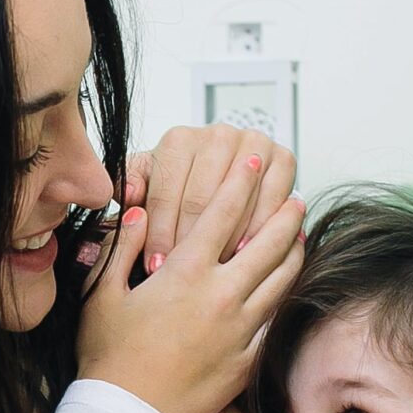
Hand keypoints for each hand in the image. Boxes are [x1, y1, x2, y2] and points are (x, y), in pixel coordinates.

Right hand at [78, 155, 303, 412]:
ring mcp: (239, 330)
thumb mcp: (103, 294)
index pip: (223, 214)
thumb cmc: (108, 357)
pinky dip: (285, 298)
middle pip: (268, 243)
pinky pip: (275, 321)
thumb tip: (139, 212)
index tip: (256, 164)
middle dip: (284, 214)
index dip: (242, 183)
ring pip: (281, 280)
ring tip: (299, 235)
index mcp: (184, 274)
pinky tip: (288, 287)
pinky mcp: (247, 361)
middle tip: (294, 196)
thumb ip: (122, 247)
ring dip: (294, 252)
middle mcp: (220, 296)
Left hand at [123, 124, 297, 271]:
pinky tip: (245, 253)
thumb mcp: (149, 186)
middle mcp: (217, 135)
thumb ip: (131, 189)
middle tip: (183, 277)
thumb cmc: (179, 190)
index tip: (154, 266)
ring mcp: (253, 144)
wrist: (224, 178)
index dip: (159, 234)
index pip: (166, 193)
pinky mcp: (282, 159)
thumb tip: (129, 193)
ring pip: (238, 202)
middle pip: (202, 198)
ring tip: (214, 269)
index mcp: (179, 140)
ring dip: (226, 240)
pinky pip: (273, 200)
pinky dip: (260, 228)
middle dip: (190, 242)